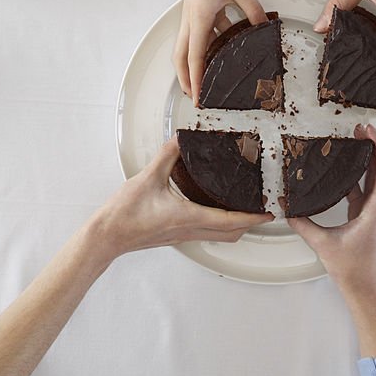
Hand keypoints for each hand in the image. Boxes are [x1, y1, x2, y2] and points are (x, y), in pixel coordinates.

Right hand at [87, 138, 271, 261]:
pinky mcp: (176, 236)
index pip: (230, 220)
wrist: (107, 236)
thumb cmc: (124, 213)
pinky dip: (220, 224)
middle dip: (251, 224)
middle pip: (231, 233)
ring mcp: (183, 236)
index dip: (253, 217)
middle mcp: (189, 229)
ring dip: (236, 226)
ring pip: (220, 236)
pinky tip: (215, 210)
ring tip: (245, 210)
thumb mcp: (147, 177)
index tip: (268, 213)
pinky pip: (206, 232)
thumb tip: (181, 139)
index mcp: (188, 217)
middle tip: (263, 210)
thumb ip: (167, 155)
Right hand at [173, 0, 266, 102]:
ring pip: (190, 45)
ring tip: (209, 76)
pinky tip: (227, 45)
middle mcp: (192, 19)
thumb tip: (264, 27)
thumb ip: (253, 10)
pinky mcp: (200, 7)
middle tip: (194, 94)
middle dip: (186, 77)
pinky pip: (203, 31)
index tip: (198, 96)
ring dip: (196, 63)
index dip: (196, 80)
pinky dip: (210, 43)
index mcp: (199, 19)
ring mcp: (194, 14)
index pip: (195, 58)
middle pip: (182, 57)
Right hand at [287, 124, 375, 295]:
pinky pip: (370, 188)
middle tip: (363, 129)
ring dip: (374, 157)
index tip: (368, 132)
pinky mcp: (370, 216)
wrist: (365, 288)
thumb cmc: (353, 270)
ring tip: (358, 141)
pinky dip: (363, 173)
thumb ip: (303, 224)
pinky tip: (348, 167)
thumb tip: (288, 208)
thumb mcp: (323, 244)